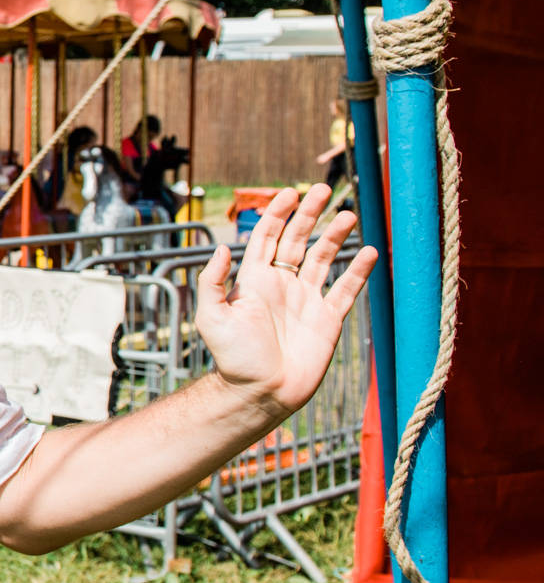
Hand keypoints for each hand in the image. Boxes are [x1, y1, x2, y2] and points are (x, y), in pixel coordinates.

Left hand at [195, 185, 377, 417]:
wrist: (261, 392)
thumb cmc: (233, 358)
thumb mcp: (212, 318)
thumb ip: (213, 282)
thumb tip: (221, 248)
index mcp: (254, 280)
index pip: (268, 237)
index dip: (278, 213)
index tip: (290, 192)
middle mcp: (281, 284)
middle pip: (297, 240)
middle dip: (309, 215)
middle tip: (322, 190)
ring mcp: (306, 300)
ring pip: (324, 259)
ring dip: (335, 237)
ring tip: (348, 215)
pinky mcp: (327, 319)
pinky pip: (346, 289)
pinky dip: (358, 271)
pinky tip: (370, 252)